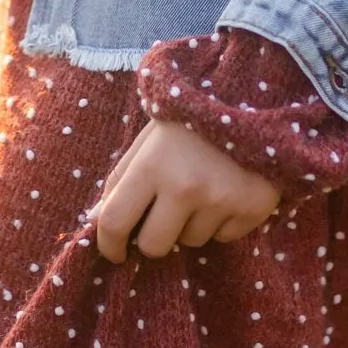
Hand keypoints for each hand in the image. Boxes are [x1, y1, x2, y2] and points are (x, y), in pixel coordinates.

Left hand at [93, 118, 280, 262]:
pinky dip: (221, 221)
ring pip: (192, 242)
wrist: (252, 96)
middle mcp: (185, 187)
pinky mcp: (252, 208)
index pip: (115, 222)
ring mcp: (222, 200)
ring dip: (191, 224)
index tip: (116, 251)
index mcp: (152, 165)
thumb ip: (121, 179)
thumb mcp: (149, 139)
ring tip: (202, 188)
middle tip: (163, 214)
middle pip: (154, 246)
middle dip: (152, 236)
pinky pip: (224, 237)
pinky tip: (227, 189)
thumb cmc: (190, 119)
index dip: (109, 244)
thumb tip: (95, 221)